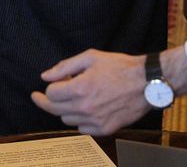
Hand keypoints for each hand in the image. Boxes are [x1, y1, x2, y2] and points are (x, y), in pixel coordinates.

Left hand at [31, 49, 149, 135]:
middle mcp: (84, 107)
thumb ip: (65, 67)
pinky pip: (82, 129)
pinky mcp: (105, 129)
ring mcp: (95, 121)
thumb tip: (45, 76)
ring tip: (75, 97)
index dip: (50, 86)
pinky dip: (80, 120)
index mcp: (79, 88)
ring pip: (67, 120)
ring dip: (66, 109)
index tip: (52, 83)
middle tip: (40, 96)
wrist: (147, 83)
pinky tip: (87, 109)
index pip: (51, 94)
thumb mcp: (91, 57)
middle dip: (45, 102)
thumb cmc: (120, 66)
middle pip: (54, 110)